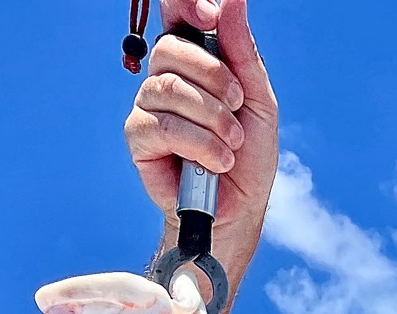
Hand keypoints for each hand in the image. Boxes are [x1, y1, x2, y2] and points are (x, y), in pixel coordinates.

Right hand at [124, 0, 278, 290]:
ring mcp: (149, 106)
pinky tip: (216, 162)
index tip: (210, 14)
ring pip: (169, 88)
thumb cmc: (249, 157)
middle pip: (171, 48)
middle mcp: (166, 78)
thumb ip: (242, 52)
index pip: (178, 16)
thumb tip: (232, 1)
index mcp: (195, 61)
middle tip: (237, 103)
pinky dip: (198, 143)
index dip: (186, 6)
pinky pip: (162, 125)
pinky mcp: (139, 138)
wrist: (238, 210)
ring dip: (212, 118)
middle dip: (212, 74)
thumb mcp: (257, 101)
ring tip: (232, 146)